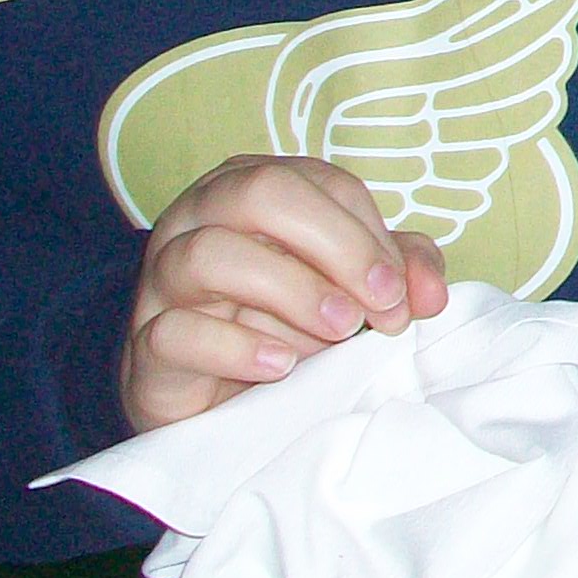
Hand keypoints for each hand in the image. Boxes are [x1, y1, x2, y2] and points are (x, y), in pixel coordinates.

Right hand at [121, 155, 448, 432]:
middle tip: (378, 307)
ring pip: (210, 254)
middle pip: (262, 193)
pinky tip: (280, 366)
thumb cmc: (284, 320)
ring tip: (338, 332)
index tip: (400, 291)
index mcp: (252, 186)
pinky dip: (235, 348)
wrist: (210, 395)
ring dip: (291, 291)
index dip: (370, 233)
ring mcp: (162, 278)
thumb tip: (430, 294)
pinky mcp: (146, 342)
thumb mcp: (349, 286)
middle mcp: (199, 217)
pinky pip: (175, 332)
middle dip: (338, 247)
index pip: (319, 183)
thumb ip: (397, 271)